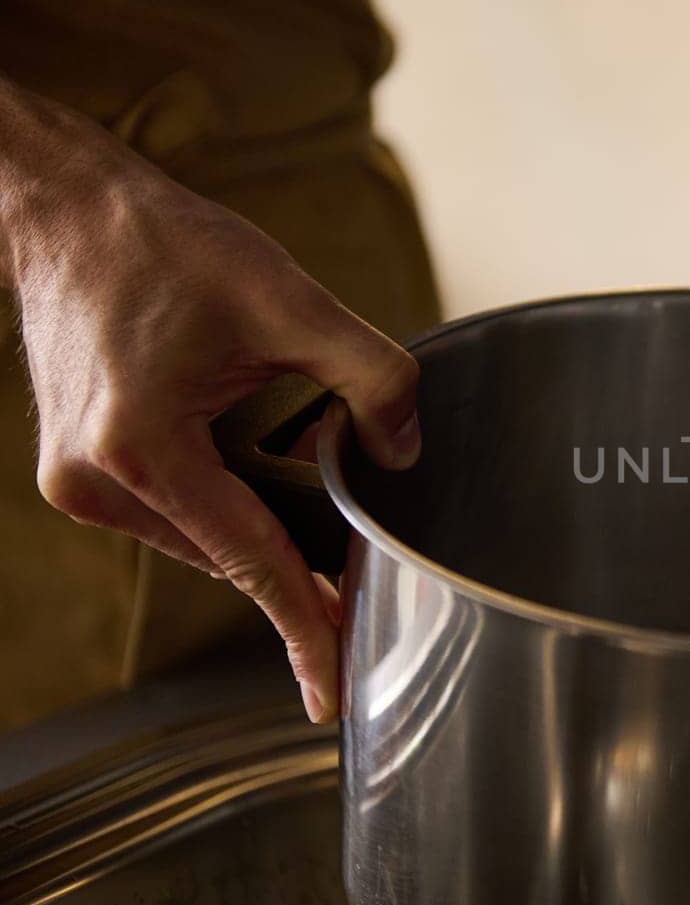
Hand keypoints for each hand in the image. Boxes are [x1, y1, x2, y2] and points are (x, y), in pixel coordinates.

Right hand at [2, 90, 419, 723]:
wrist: (70, 214)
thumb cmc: (167, 248)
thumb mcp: (290, 302)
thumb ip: (369, 377)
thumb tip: (403, 454)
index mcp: (142, 447)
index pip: (250, 562)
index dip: (305, 625)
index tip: (333, 690)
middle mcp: (96, 480)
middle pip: (228, 557)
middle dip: (297, 577)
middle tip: (360, 593)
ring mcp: (76, 482)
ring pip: (201, 542)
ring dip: (259, 538)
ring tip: (319, 535)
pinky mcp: (77, 470)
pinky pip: (174, 516)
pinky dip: (224, 513)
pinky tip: (263, 492)